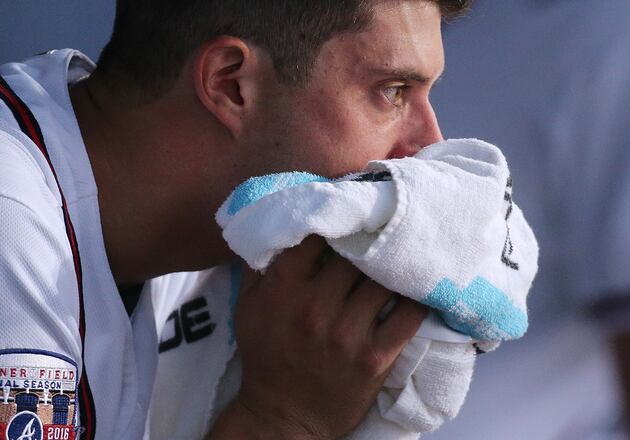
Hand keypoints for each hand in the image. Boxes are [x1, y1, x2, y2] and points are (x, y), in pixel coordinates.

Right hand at [207, 235, 426, 438]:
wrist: (283, 415)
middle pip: (356, 254)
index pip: (317, 236)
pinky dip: (416, 299)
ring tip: (401, 258)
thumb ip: (260, 265)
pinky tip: (417, 289)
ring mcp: (347, 334)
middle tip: (380, 233)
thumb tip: (275, 225)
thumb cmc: (266, 355)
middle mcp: (315, 307)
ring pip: (384, 280)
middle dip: (367, 243)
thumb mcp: (247, 307)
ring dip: (394, 268)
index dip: (336, 221)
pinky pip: (408, 316)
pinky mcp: (374, 358)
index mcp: (283, 289)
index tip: (348, 217)